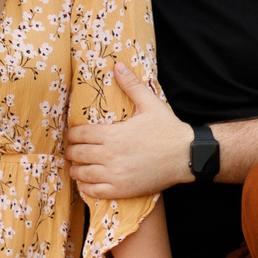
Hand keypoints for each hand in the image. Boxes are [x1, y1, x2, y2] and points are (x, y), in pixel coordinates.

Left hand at [64, 64, 194, 201]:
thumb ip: (131, 85)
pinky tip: (86, 183)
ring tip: (76, 168)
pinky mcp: (122, 189)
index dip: (72, 135)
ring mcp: (115, 174)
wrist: (186, 155)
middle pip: (78, 154)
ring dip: (76, 170)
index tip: (72, 135)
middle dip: (72, 151)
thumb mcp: (149, 103)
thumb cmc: (167, 129)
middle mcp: (109, 155)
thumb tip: (117, 66)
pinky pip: (95, 192)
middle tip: (72, 151)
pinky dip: (86, 188)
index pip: (79, 135)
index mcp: (112, 134)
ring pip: (83, 174)